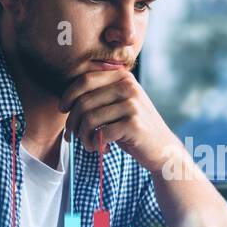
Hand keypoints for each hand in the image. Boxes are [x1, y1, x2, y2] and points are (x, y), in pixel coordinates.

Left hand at [60, 68, 180, 172]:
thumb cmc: (133, 128)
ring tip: (89, 145)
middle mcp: (129, 87)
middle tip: (72, 137)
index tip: (63, 110)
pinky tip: (103, 148)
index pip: (85, 80)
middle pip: (84, 102)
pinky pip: (100, 134)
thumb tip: (63, 101)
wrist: (163, 149)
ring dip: (83, 137)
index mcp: (123, 77)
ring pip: (89, 119)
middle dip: (72, 123)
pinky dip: (95, 145)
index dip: (68, 96)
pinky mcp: (133, 124)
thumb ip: (98, 95)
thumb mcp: (118, 104)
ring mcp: (132, 105)